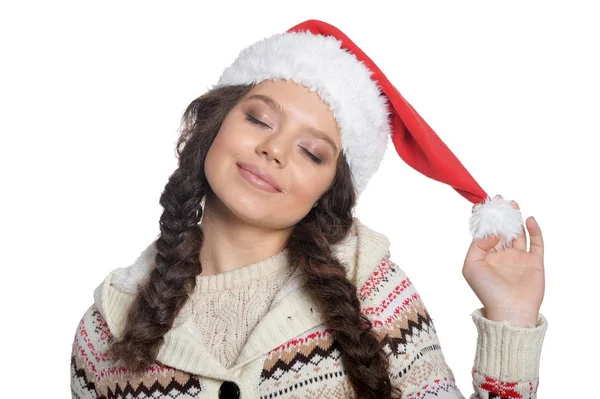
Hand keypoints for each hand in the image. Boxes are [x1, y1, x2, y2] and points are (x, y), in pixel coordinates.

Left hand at [462, 199, 544, 326]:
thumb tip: (492, 232)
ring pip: (519, 234)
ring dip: (516, 219)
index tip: (483, 205)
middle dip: (501, 215)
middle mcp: (502, 256)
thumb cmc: (487, 290)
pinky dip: (535, 231)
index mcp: (486, 256)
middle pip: (502, 230)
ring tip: (513, 204)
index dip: (485, 220)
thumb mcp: (471, 266)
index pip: (485, 233)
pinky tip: (529, 220)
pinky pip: (537, 243)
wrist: (510, 309)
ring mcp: (519, 258)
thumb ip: (477, 245)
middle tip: (500, 199)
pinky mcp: (534, 262)